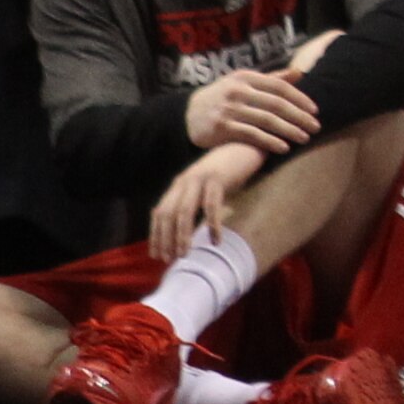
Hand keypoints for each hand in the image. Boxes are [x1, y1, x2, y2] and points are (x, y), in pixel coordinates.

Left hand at [146, 144, 259, 259]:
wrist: (247, 144)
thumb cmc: (228, 170)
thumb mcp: (205, 186)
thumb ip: (193, 201)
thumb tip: (183, 228)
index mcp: (179, 184)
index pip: (160, 212)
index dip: (156, 235)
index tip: (157, 255)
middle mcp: (185, 181)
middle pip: (168, 214)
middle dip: (166, 239)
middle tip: (169, 259)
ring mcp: (200, 179)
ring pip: (184, 212)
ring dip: (182, 235)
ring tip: (185, 253)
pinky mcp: (218, 178)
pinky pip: (211, 206)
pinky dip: (212, 225)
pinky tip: (216, 240)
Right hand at [185, 68, 317, 154]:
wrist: (185, 115)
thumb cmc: (222, 97)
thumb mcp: (241, 82)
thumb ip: (270, 79)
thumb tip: (298, 73)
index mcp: (245, 78)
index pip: (279, 87)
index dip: (300, 98)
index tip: (315, 110)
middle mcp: (238, 91)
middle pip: (276, 104)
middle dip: (299, 117)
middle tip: (315, 127)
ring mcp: (229, 110)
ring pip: (267, 120)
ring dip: (289, 130)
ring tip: (304, 138)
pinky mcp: (222, 128)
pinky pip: (252, 135)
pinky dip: (270, 141)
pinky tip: (283, 147)